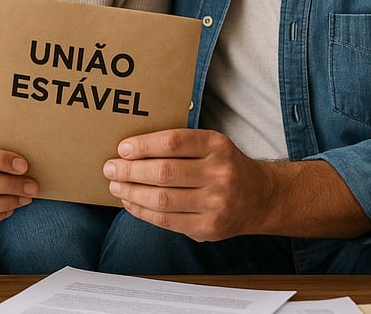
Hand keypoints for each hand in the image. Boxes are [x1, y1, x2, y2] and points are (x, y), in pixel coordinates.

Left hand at [103, 128, 278, 241]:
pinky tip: (131, 202)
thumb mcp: (212, 144)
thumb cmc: (225, 166)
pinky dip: (143, 211)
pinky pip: (167, 221)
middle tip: (111, 168)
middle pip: (165, 172)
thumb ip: (181, 145)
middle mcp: (219, 174)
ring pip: (163, 199)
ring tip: (116, 185)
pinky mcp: (208, 229)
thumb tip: (133, 149)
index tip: (123, 148)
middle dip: (131, 171)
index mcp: (217, 146)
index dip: (144, 145)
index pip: (174, 142)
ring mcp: (215, 204)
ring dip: (132, 193)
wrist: (259, 197)